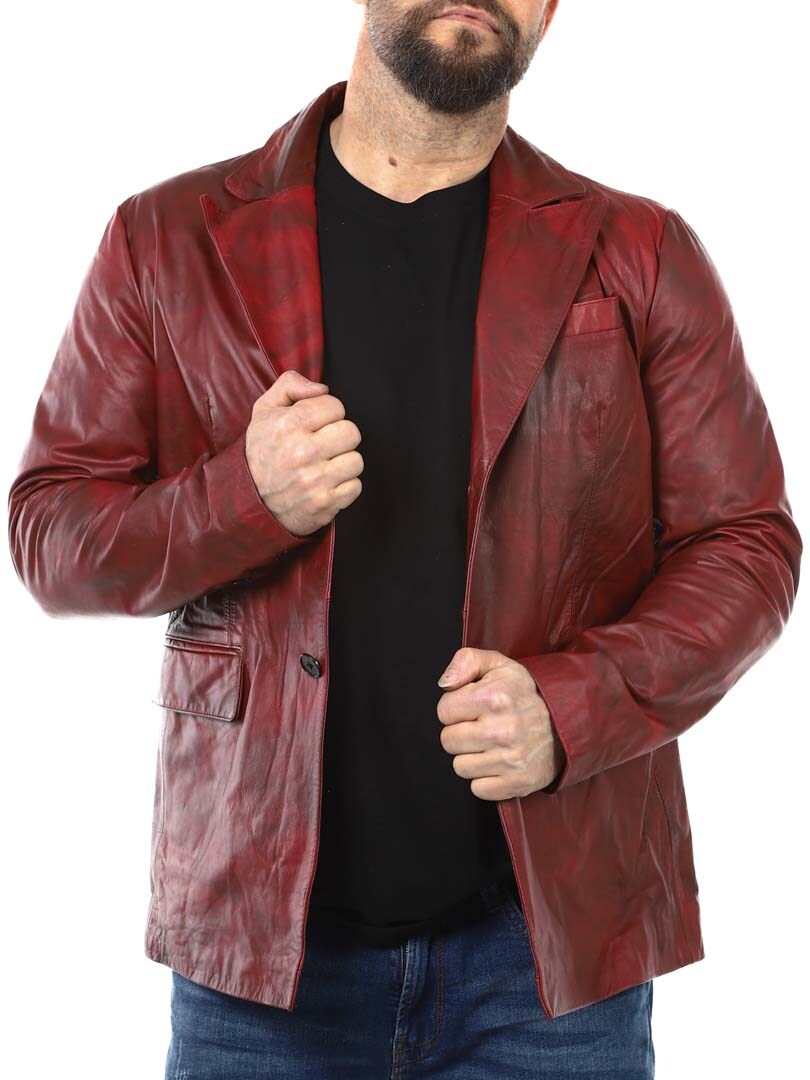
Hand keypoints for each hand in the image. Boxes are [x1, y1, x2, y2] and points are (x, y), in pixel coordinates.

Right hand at [245, 370, 363, 536]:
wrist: (248, 499)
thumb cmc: (261, 451)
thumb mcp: (264, 410)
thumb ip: (290, 385)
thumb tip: (322, 388)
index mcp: (289, 425)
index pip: (335, 406)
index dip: (327, 413)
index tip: (316, 423)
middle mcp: (302, 452)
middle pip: (351, 432)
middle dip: (339, 435)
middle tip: (324, 443)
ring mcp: (315, 480)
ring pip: (356, 460)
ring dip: (343, 462)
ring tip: (324, 464)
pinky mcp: (324, 503)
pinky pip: (355, 486)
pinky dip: (344, 486)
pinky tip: (326, 483)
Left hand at [436, 647, 565, 800]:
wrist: (567, 722)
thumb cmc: (525, 693)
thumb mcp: (499, 664)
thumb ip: (465, 661)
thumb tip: (445, 684)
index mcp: (494, 698)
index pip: (444, 711)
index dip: (455, 707)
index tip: (473, 707)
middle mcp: (502, 730)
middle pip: (448, 741)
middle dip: (461, 732)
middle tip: (482, 726)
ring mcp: (511, 759)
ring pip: (460, 766)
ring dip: (472, 756)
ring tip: (491, 744)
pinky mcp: (517, 783)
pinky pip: (478, 788)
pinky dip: (485, 779)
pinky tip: (499, 762)